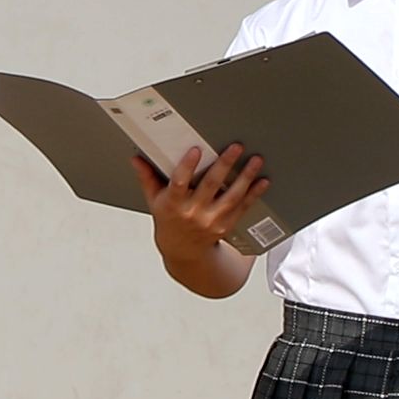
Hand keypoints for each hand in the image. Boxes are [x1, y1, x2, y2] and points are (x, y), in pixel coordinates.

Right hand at [133, 144, 268, 265]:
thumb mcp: (154, 199)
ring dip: (245, 177)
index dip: (187, 166)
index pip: (179, 183)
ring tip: (255, 161)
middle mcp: (193, 212)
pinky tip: (262, 181)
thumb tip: (136, 159)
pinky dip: (254, 194)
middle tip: (235, 148)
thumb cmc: (168, 221)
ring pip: (231, 196)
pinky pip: (242, 207)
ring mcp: (211, 220)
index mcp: (173, 204)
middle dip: (224, 165)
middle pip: (210, 186)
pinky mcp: (226, 224)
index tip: (196, 150)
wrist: (183, 251)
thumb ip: (148, 177)